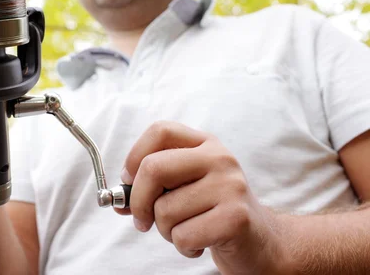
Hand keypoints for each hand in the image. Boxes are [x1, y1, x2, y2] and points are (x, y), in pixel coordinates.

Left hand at [117, 121, 286, 274]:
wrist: (260, 240)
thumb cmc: (212, 212)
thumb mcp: (182, 189)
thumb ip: (150, 188)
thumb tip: (117, 199)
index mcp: (204, 143)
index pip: (159, 131)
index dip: (134, 156)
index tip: (128, 182)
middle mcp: (219, 157)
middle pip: (153, 168)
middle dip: (138, 201)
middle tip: (142, 220)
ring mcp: (230, 185)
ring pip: (165, 210)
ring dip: (165, 231)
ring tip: (185, 230)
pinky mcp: (236, 217)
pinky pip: (183, 235)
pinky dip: (183, 246)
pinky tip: (199, 243)